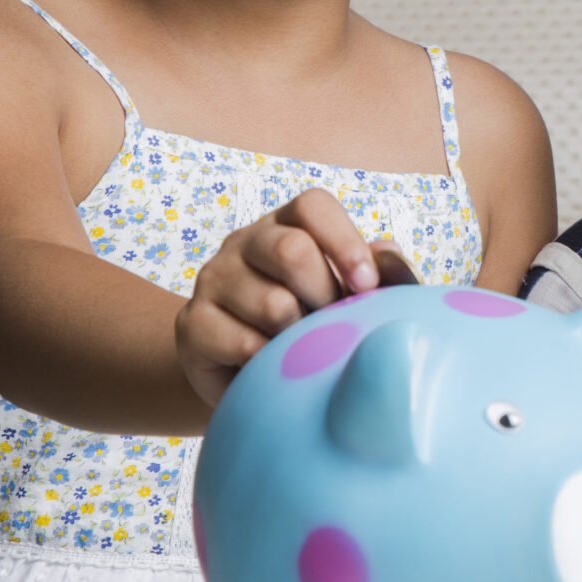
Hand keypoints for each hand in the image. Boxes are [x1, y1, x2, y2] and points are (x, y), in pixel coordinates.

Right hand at [174, 188, 414, 407]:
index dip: (345, 241)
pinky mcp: (191, 324)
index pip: (313, 206)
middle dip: (326, 295)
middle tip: (333, 324)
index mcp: (286, 225)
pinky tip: (270, 366)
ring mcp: (213, 280)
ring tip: (300, 349)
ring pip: (273, 304)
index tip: (368, 286)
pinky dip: (270, 362)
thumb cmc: (305, 327)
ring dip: (300, 336)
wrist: (241, 375)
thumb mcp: (343, 297)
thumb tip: (391, 257)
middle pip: (292, 250)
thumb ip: (373, 274)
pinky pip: (244, 343)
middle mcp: (244, 243)